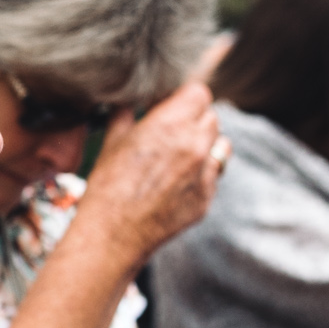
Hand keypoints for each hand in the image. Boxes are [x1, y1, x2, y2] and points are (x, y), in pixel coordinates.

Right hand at [76, 81, 224, 266]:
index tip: (169, 104)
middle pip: (211, 117)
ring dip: (205, 144)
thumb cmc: (107, 186)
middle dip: (194, 119)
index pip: (200, 93)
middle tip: (172, 130)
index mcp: (172, 124)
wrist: (114, 234)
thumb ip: (126, 114)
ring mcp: (205, 173)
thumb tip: (129, 102)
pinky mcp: (206, 198)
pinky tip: (177, 182)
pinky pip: (213, 175)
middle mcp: (196, 145)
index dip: (184, 97)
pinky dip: (202, 172)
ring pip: (220, 145)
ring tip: (181, 154)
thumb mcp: (112, 141)